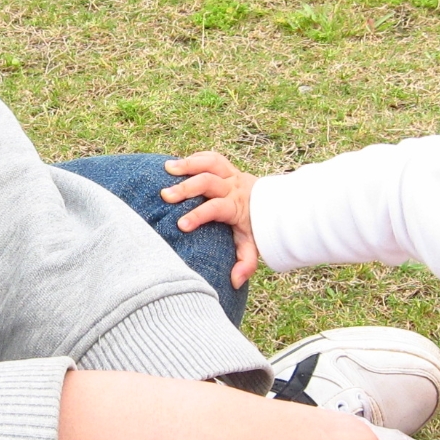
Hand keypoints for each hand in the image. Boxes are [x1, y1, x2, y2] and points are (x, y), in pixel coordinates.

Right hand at [163, 151, 258, 288]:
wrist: (273, 203)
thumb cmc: (257, 227)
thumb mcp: (253, 246)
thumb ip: (246, 263)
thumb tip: (235, 281)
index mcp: (236, 207)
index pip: (216, 208)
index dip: (198, 215)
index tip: (180, 226)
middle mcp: (233, 187)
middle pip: (209, 181)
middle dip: (186, 188)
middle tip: (165, 196)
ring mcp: (231, 174)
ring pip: (209, 163)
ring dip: (188, 164)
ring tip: (167, 169)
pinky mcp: (227, 167)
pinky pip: (210, 158)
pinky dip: (194, 159)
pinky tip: (177, 165)